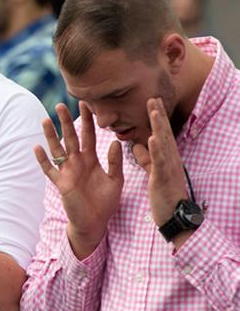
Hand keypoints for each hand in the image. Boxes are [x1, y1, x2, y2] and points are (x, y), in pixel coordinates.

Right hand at [34, 102, 123, 257]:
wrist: (95, 222)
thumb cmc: (105, 202)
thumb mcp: (116, 180)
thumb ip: (115, 162)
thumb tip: (116, 141)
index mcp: (92, 159)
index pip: (89, 135)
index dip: (87, 120)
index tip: (85, 104)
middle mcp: (78, 162)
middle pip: (71, 137)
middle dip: (66, 121)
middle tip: (61, 105)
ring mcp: (67, 172)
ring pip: (57, 149)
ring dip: (51, 135)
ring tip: (45, 120)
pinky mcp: (61, 183)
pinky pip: (50, 170)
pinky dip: (43, 160)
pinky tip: (37, 148)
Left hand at [130, 97, 189, 225]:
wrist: (174, 215)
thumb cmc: (164, 194)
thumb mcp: (153, 172)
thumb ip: (146, 158)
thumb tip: (137, 145)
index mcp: (166, 156)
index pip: (161, 132)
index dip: (156, 117)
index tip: (151, 100)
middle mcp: (170, 158)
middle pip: (163, 132)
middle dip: (158, 114)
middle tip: (152, 96)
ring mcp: (168, 167)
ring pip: (163, 143)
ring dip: (158, 126)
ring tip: (152, 109)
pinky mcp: (164, 177)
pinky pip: (160, 162)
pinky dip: (156, 149)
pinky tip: (152, 138)